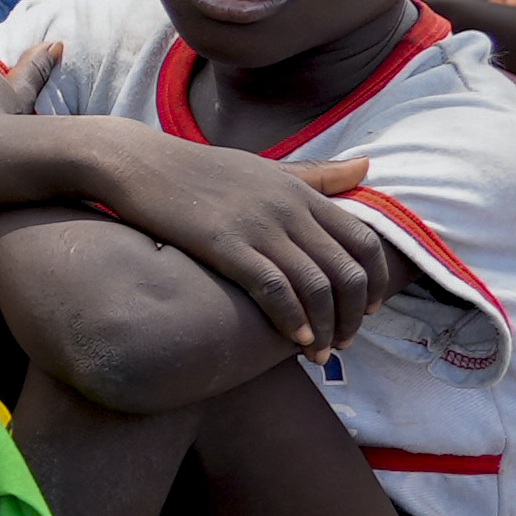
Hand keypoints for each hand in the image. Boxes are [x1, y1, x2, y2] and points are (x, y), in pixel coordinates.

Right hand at [80, 124, 388, 353]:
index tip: (369, 308)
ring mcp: (258, 227)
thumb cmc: (199, 169)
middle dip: (354, 316)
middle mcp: (289, 208)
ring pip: (317, 287)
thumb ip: (316, 174)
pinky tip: (293, 340)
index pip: (365, 241)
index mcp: (301, 190)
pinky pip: (275, 290)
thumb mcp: (265, 166)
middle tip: (344, 341)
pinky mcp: (226, 244)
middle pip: (348, 272)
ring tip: (319, 353)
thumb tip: (367, 165)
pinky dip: (292, 320)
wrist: (138, 162)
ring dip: (326, 328)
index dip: (377, 282)